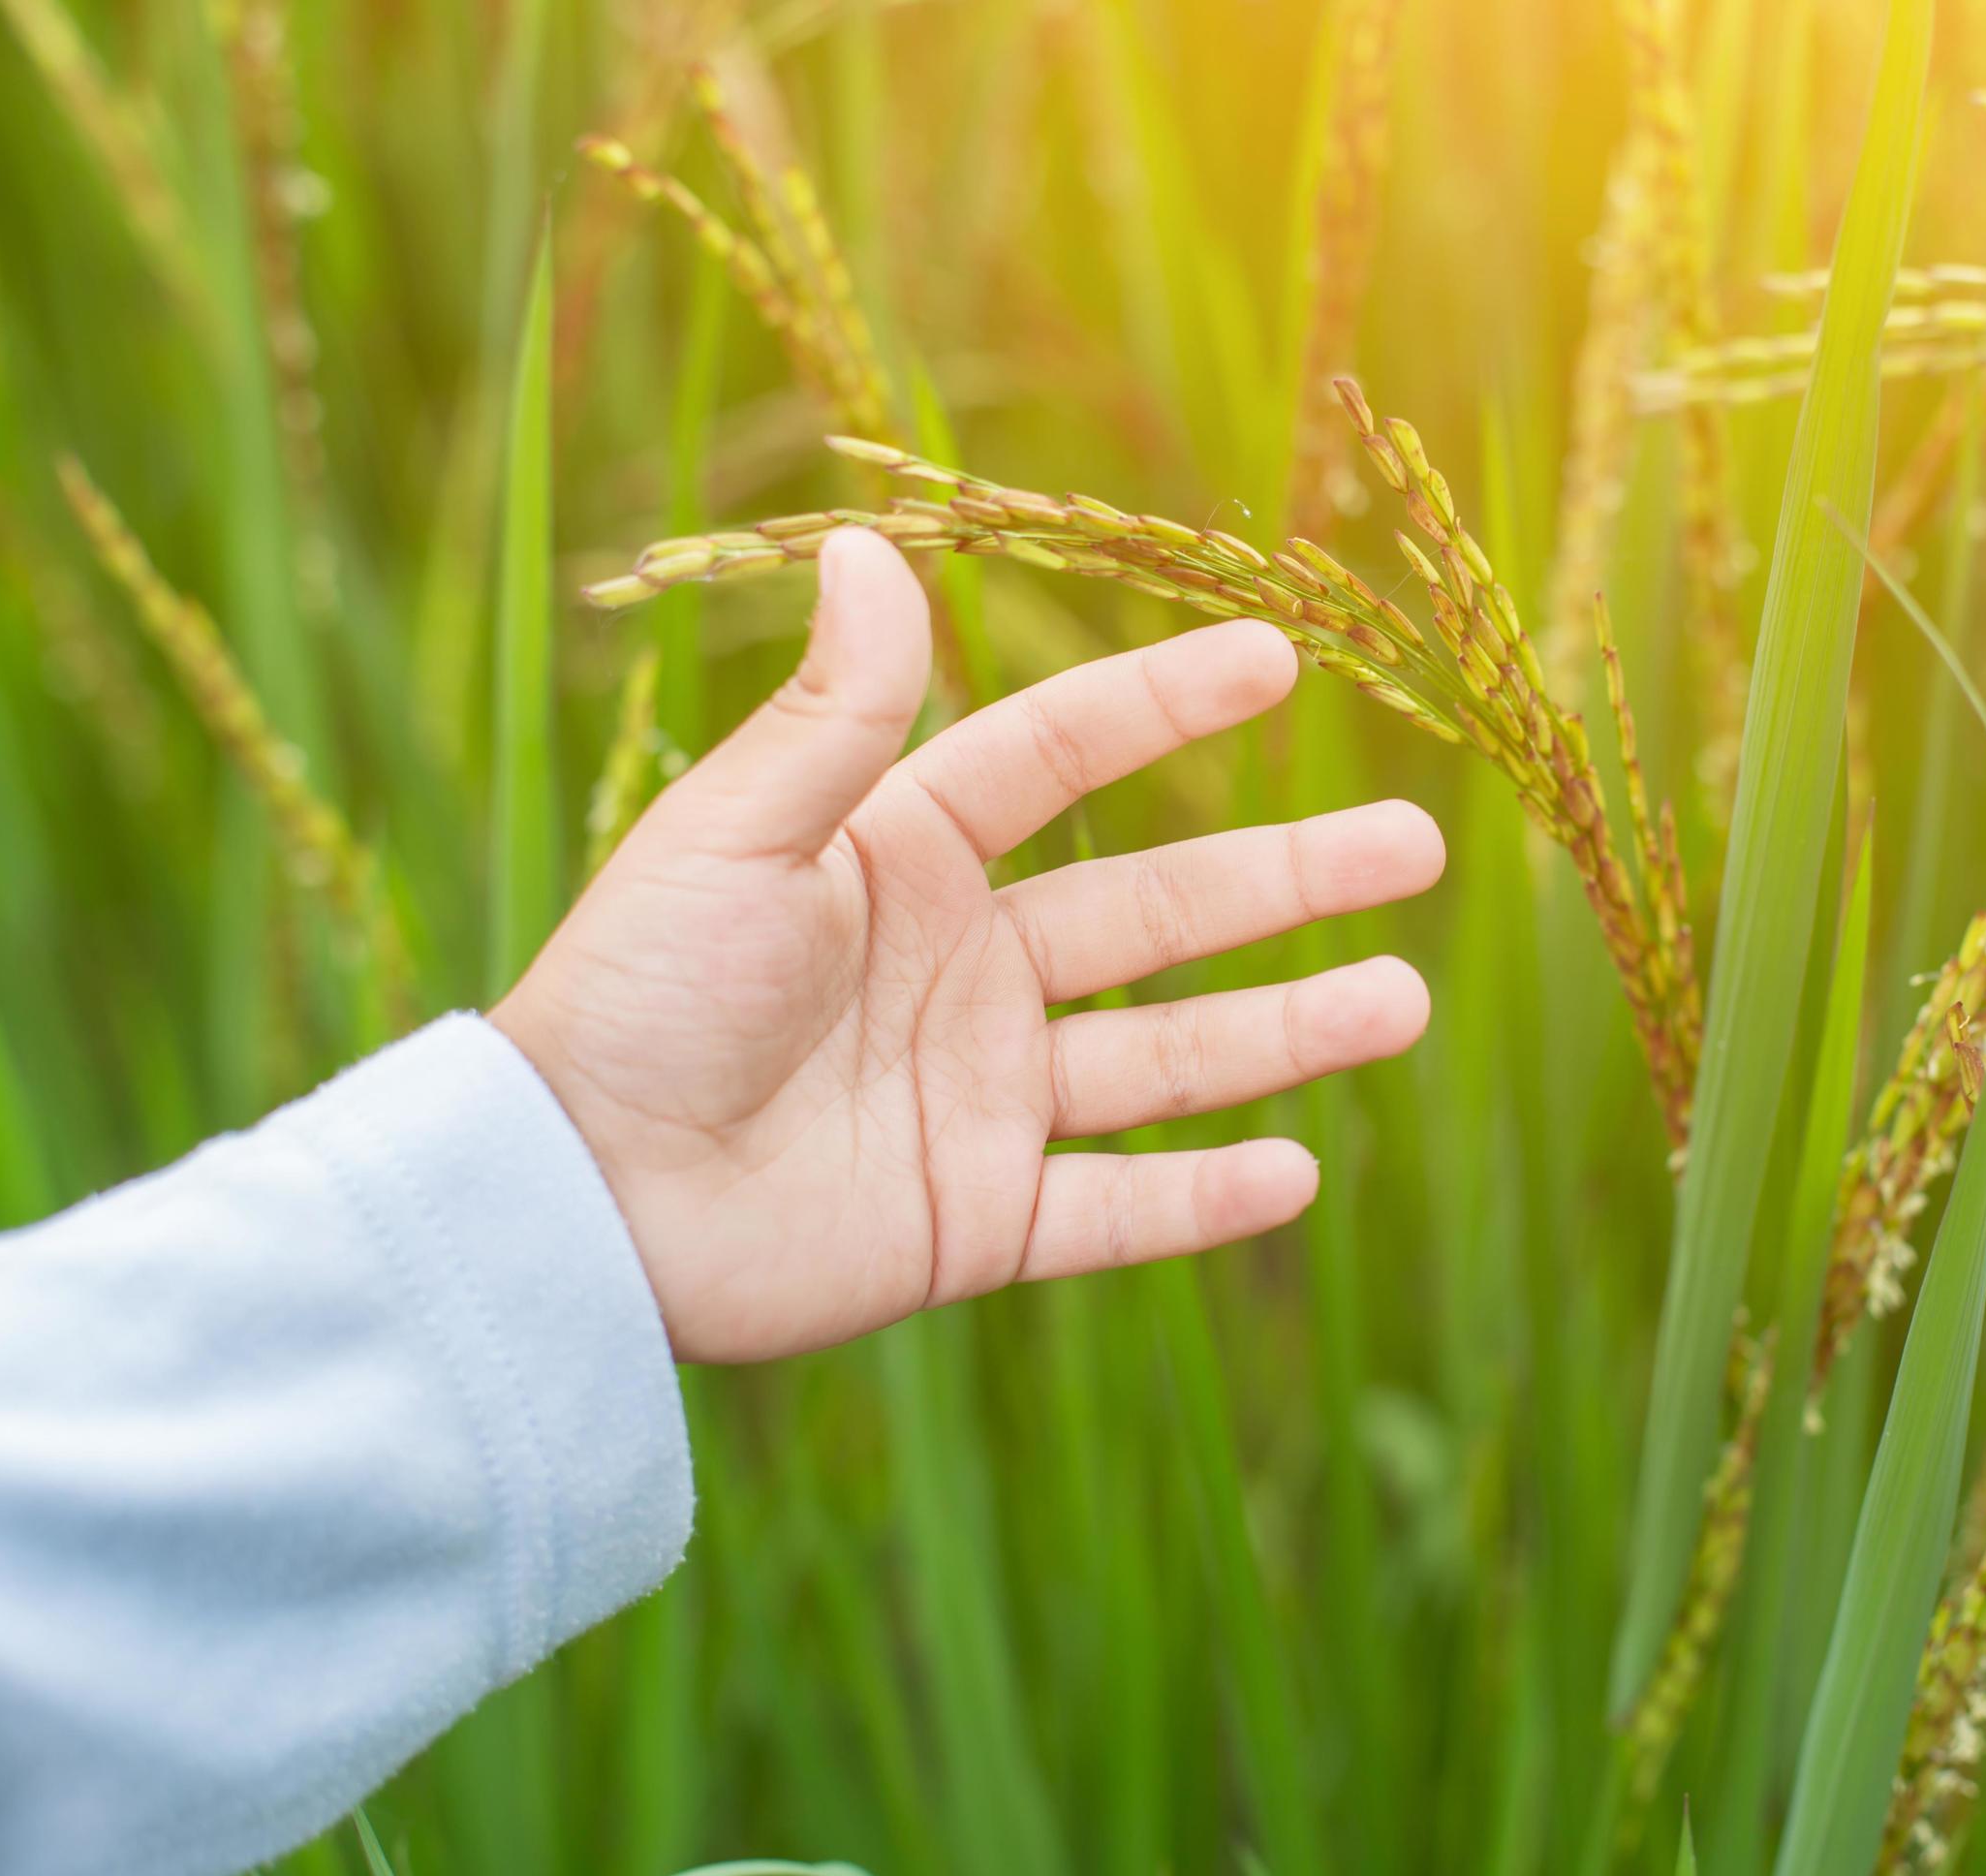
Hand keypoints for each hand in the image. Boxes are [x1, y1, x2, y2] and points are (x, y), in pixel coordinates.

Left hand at [494, 529, 1442, 1361]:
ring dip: (1288, 1031)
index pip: (1058, 759)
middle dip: (1289, 878)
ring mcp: (979, 1099)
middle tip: (1416, 845)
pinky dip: (1203, 1201)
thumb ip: (833, 715)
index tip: (1280, 657)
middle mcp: (963, 972)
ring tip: (1405, 998)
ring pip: (1169, 1060)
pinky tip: (1299, 1171)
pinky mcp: (974, 1220)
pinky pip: (1113, 1209)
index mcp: (902, 859)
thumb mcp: (735, 836)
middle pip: (1159, 911)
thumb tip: (874, 545)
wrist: (569, 1196)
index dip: (1165, 705)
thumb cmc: (634, 994)